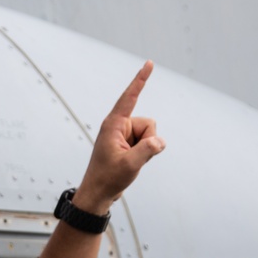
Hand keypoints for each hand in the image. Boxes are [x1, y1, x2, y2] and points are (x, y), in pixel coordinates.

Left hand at [73, 60, 165, 213]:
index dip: (140, 80)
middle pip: (149, 123)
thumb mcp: (130, 165)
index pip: (130, 97)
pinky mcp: (128, 143)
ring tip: (131, 161)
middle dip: (149, 140)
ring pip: (151, 134)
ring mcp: (124, 135)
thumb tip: (160, 141)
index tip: (149, 63)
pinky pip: (148, 142)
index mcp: (113, 125)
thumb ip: (148, 150)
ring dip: (147, 149)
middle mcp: (119, 126)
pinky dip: (146, 153)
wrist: (98, 193)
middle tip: (133, 158)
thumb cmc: (108, 178)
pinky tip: (132, 162)